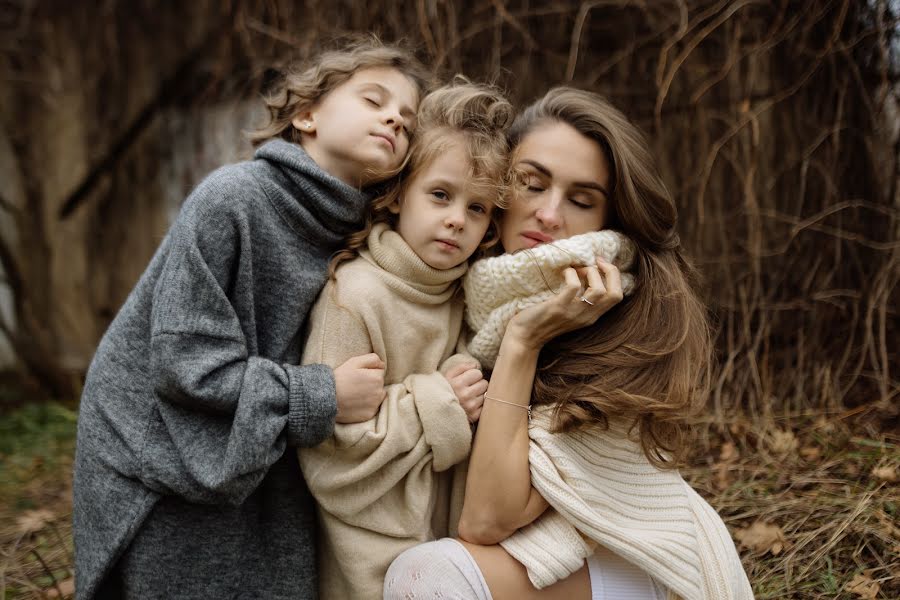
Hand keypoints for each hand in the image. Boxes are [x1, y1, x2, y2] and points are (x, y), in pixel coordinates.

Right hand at [333, 353, 386, 422]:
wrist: (327, 399)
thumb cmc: (340, 378)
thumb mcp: (354, 362)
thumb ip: (372, 359)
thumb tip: (383, 364)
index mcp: (377, 378)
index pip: (379, 372)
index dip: (368, 372)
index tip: (358, 375)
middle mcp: (379, 392)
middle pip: (379, 385)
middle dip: (371, 383)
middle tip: (355, 385)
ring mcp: (375, 405)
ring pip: (377, 396)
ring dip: (371, 395)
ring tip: (355, 394)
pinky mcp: (370, 415)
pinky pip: (372, 408)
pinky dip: (366, 406)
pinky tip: (355, 403)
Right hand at [443, 362, 487, 422]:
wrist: (437, 411)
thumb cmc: (444, 390)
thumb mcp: (448, 376)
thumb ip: (461, 367)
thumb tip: (476, 365)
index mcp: (457, 383)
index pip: (477, 373)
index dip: (473, 375)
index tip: (467, 379)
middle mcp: (464, 395)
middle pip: (484, 383)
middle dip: (478, 384)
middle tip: (469, 388)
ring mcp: (470, 406)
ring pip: (486, 394)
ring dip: (479, 395)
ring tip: (469, 397)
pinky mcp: (474, 416)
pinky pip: (485, 405)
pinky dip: (479, 405)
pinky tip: (471, 405)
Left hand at [506, 257, 623, 349]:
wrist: (525, 338)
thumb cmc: (543, 321)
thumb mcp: (569, 312)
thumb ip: (581, 299)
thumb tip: (586, 272)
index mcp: (592, 316)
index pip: (617, 296)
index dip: (614, 276)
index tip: (600, 264)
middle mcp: (587, 316)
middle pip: (615, 293)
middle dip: (611, 271)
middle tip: (595, 262)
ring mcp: (574, 312)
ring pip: (599, 290)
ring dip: (590, 272)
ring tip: (577, 270)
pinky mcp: (559, 307)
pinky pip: (574, 286)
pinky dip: (570, 274)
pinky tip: (563, 272)